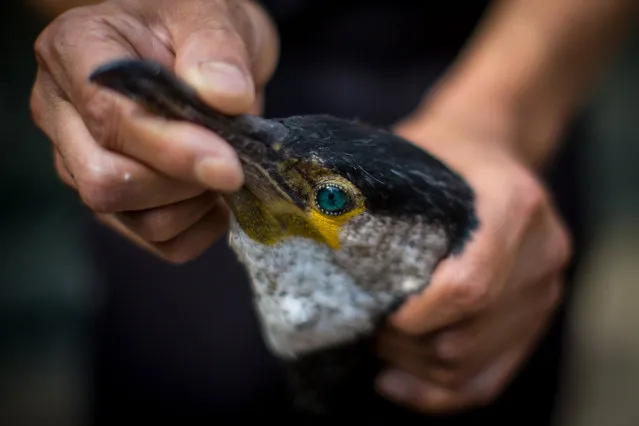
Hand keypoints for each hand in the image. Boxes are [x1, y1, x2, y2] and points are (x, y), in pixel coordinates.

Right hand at [30, 0, 278, 262]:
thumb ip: (217, 50)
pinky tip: (215, 197)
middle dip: (180, 182)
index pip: (107, 117)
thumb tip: (225, 97)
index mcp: (75, 52)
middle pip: (106, 180)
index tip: (227, 161)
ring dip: (191, 206)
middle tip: (230, 159)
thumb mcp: (210, 17)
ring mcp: (81, 161)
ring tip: (223, 168)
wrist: (198, 52)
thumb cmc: (194, 25)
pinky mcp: (113, 199)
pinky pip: (154, 240)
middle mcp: (63, 112)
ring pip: (127, 216)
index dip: (170, 149)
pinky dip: (196, 229)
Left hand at [374, 114, 571, 413]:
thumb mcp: (409, 150)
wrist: (493, 146)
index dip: (416, 314)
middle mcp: (543, 252)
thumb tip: (305, 229)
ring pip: (471, 365)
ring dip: (413, 366)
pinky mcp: (536, 315)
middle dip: (402, 344)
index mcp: (514, 205)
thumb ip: (372, 186)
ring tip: (377, 342)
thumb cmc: (442, 151)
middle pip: (466, 336)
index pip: (469, 285)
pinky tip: (393, 380)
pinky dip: (438, 393)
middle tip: (363, 324)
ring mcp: (545, 289)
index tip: (375, 311)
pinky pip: (489, 378)